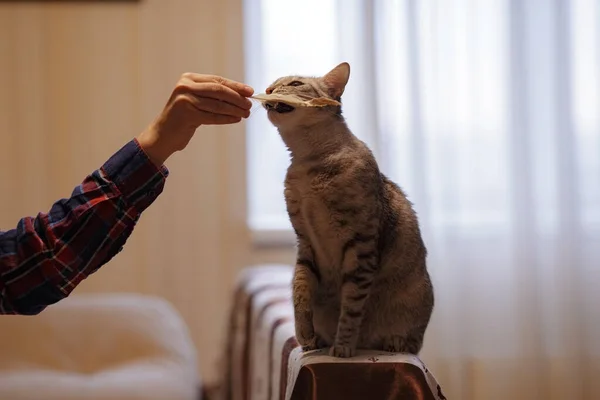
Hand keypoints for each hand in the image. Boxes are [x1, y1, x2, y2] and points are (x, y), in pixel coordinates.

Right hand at [137, 73, 253, 165]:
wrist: (163, 134)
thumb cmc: (184, 117)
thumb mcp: (197, 101)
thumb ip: (213, 95)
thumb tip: (242, 95)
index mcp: (188, 79)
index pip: (217, 80)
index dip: (235, 86)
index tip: (250, 91)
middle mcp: (185, 86)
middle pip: (218, 90)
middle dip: (237, 98)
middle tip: (249, 105)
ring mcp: (184, 100)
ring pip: (217, 104)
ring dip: (235, 109)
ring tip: (246, 114)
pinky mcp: (186, 114)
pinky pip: (213, 116)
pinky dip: (226, 118)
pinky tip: (236, 119)